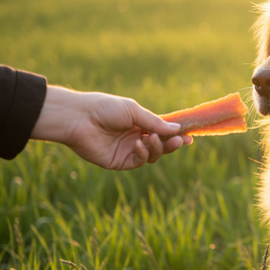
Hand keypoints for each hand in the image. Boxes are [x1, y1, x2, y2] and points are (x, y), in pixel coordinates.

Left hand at [31, 86, 191, 169]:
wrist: (79, 118)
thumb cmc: (105, 108)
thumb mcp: (134, 111)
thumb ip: (155, 123)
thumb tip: (178, 129)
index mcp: (139, 123)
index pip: (162, 131)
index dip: (176, 134)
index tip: (190, 136)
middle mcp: (135, 137)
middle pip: (161, 145)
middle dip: (172, 143)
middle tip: (181, 141)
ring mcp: (128, 150)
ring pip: (153, 155)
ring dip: (158, 148)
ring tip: (153, 139)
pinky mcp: (119, 162)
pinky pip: (139, 161)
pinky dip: (143, 153)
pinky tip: (139, 144)